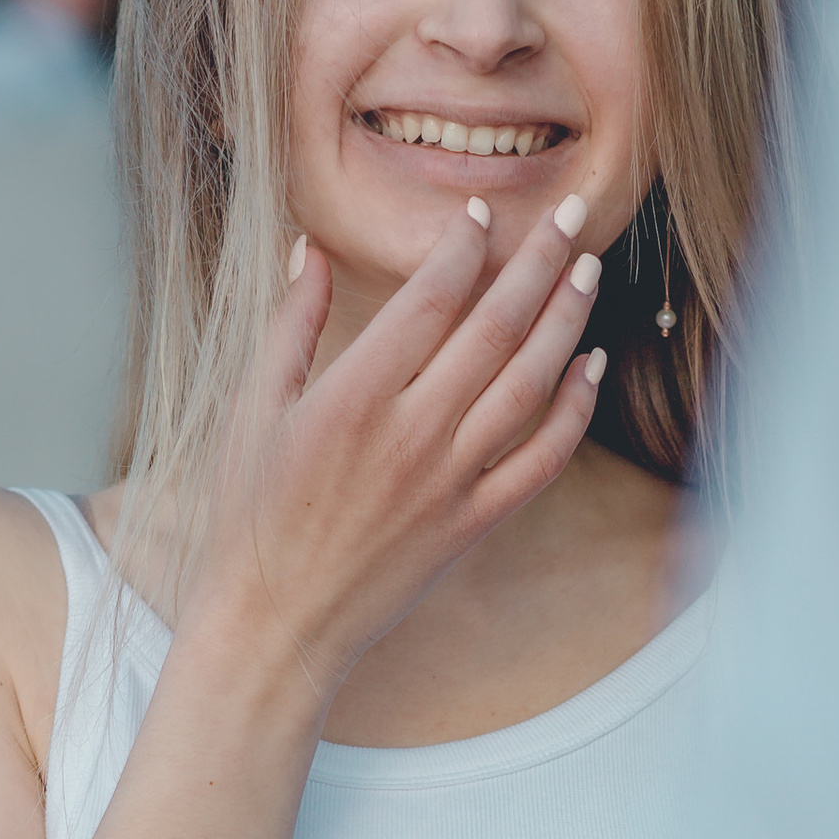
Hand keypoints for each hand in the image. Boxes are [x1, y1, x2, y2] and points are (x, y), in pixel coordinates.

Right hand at [179, 199, 605, 703]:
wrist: (274, 627)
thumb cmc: (249, 519)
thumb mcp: (252, 412)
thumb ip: (289, 327)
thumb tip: (305, 251)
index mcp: (353, 396)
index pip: (432, 297)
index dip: (464, 245)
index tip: (481, 211)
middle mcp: (411, 433)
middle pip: (496, 327)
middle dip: (539, 261)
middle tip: (569, 213)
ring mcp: (449, 481)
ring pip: (529, 384)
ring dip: (566, 322)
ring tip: (588, 269)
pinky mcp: (470, 524)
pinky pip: (539, 460)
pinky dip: (572, 412)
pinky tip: (589, 368)